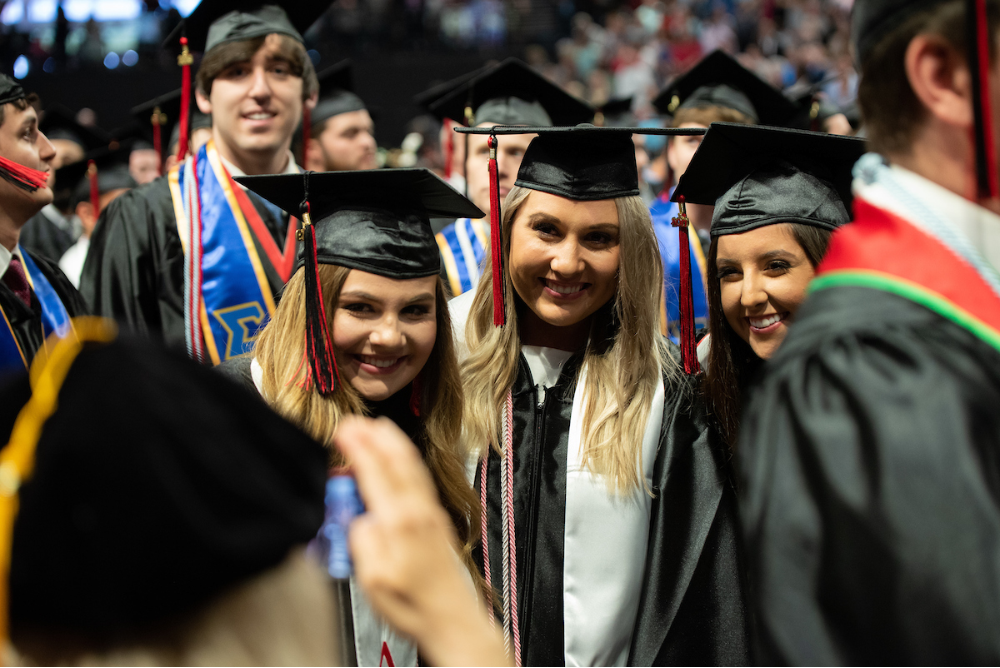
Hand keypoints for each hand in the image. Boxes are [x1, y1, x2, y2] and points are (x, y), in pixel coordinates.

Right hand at [333, 416, 507, 666]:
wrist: (450, 617)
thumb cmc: (413, 604)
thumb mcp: (373, 580)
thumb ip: (363, 543)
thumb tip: (360, 518)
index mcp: (400, 523)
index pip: (375, 474)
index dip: (359, 449)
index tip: (344, 429)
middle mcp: (418, 512)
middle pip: (396, 462)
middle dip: (374, 437)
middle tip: (354, 420)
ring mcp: (429, 513)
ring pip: (411, 466)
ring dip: (392, 442)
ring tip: (377, 426)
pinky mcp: (435, 519)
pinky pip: (420, 478)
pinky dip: (407, 459)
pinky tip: (401, 456)